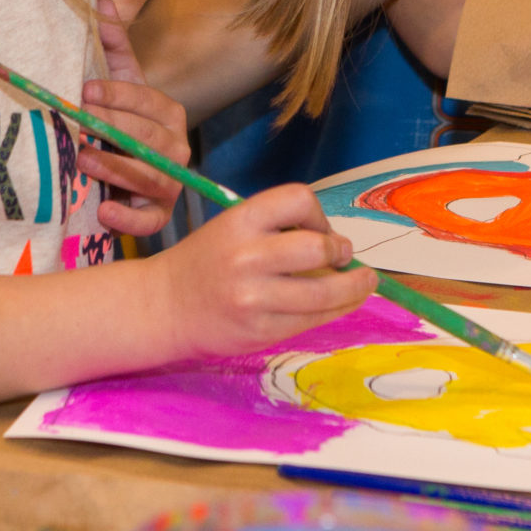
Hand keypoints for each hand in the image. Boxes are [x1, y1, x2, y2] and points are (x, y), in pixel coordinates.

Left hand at [82, 2, 189, 234]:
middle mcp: (176, 149)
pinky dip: (129, 220)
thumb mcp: (117, 84)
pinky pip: (150, 221)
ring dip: (116, 168)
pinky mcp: (157, 215)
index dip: (117, 94)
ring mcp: (170, 184)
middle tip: (77, 122)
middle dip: (113, 128)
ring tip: (83, 159)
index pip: (147, 101)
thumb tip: (101, 1)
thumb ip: (111, 48)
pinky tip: (104, 210)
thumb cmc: (120, 125)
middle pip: (149, 138)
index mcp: (168, 113)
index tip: (84, 90)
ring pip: (151, 177)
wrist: (124, 175)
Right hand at [155, 184, 375, 357]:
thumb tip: (337, 243)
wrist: (165, 306)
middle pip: (319, 247)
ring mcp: (255, 298)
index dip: (319, 214)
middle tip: (342, 256)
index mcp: (240, 221)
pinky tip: (345, 302)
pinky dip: (338, 309)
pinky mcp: (261, 331)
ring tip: (365, 282)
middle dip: (340, 251)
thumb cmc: (206, 262)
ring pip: (325, 291)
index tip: (320, 229)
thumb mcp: (232, 229)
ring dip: (354, 286)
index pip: (299, 200)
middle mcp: (247, 256)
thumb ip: (276, 230)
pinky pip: (313, 319)